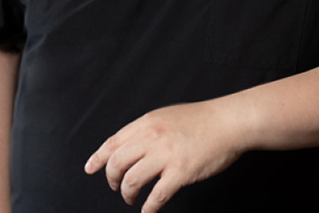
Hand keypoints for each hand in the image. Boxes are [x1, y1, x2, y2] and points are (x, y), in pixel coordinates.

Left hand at [84, 101, 243, 211]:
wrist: (228, 122)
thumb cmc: (202, 119)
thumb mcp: (167, 115)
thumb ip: (148, 128)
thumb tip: (131, 145)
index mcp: (148, 122)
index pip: (114, 142)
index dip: (98, 157)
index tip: (90, 168)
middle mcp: (152, 136)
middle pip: (117, 163)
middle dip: (112, 179)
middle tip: (116, 187)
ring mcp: (165, 155)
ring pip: (131, 180)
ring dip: (127, 194)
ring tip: (132, 198)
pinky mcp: (180, 172)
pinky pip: (156, 196)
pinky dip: (148, 208)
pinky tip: (148, 211)